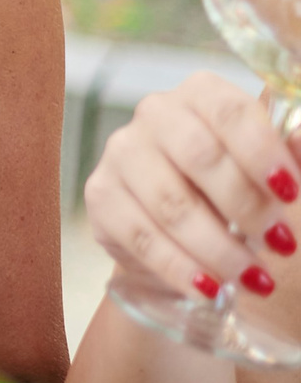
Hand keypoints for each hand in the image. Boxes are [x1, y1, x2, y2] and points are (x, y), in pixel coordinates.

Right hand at [82, 71, 300, 300]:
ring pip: (170, 203)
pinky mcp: (100, 195)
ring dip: (218, 248)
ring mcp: (121, 152)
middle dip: (246, 207)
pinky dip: (180, 268)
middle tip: (281, 245)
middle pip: (199, 156)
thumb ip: (292, 158)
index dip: (263, 153)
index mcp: (202, 94)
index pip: (230, 112)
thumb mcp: (273, 175)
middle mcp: (155, 113)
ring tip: (254, 279)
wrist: (184, 227)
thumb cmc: (236, 190)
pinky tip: (210, 288)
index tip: (291, 194)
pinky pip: (140, 236)